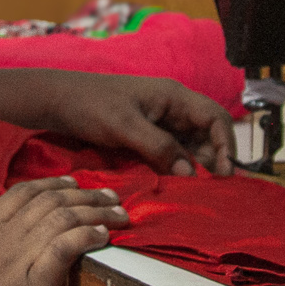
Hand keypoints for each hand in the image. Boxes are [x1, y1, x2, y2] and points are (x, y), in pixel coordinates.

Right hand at [0, 178, 126, 285]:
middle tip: (111, 194)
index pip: (20, 196)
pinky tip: (102, 236)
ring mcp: (14, 262)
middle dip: (85, 194)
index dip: (51, 185)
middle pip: (49, 201)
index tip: (72, 183)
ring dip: (96, 211)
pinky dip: (86, 235)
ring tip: (119, 212)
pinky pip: (64, 248)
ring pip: (62, 218)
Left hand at [30, 72, 235, 176]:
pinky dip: (178, 165)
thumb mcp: (125, 126)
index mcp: (173, 96)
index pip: (215, 117)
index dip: (226, 144)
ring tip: (197, 189)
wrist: (58, 100)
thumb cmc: (90, 104)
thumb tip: (189, 173)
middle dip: (214, 158)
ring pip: (191, 144)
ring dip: (196, 165)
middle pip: (208, 132)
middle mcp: (172, 106)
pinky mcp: (148, 132)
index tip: (225, 172)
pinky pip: (173, 150)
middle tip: (214, 188)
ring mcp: (161, 119)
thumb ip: (158, 147)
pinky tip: (176, 181)